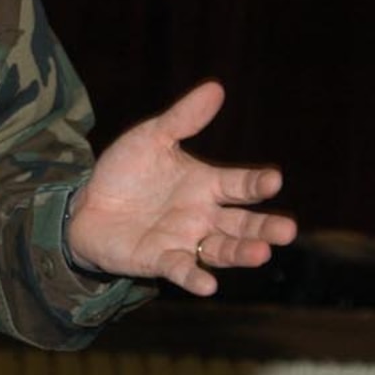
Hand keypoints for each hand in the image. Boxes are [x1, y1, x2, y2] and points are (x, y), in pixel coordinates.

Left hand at [65, 81, 295, 294]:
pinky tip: (208, 286)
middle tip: (288, 230)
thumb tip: (215, 88)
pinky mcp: (160, 260)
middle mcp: (203, 216)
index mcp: (207, 184)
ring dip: (241, 253)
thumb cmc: (126, 171)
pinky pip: (181, 269)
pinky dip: (195, 277)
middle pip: (242, 223)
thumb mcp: (152, 137)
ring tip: (261, 254)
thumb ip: (182, 119)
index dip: (258, 183)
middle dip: (265, 227)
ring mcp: (185, 240)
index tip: (275, 180)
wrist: (87, 204)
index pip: (240, 184)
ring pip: (221, 250)